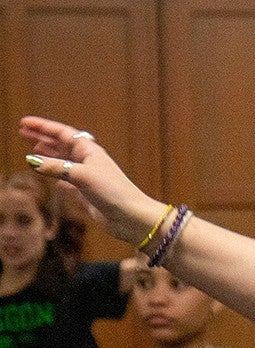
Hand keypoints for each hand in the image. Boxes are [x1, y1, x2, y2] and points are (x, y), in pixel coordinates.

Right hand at [19, 118, 166, 246]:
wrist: (131, 217)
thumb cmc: (113, 192)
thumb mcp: (82, 176)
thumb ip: (56, 168)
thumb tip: (32, 161)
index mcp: (89, 151)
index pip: (62, 133)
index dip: (43, 127)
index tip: (24, 123)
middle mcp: (88, 161)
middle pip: (62, 144)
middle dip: (43, 137)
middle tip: (23, 132)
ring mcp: (87, 177)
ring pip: (64, 161)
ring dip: (49, 155)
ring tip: (33, 150)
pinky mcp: (87, 193)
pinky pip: (68, 180)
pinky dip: (58, 177)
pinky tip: (51, 178)